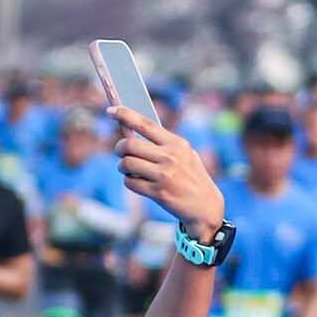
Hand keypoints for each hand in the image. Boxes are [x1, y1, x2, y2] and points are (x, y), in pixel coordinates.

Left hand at [109, 117, 224, 243]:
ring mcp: (164, 175)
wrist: (205, 206)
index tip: (111, 110)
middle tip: (120, 152)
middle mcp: (170, 157)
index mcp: (177, 143)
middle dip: (119, 148)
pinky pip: (130, 182)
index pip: (145, 124)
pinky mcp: (158, 193)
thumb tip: (131, 130)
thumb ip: (163, 143)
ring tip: (129, 169)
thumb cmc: (191, 177)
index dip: (125, 115)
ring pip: (126, 163)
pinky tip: (137, 182)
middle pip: (129, 145)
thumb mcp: (185, 154)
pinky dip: (129, 181)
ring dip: (122, 166)